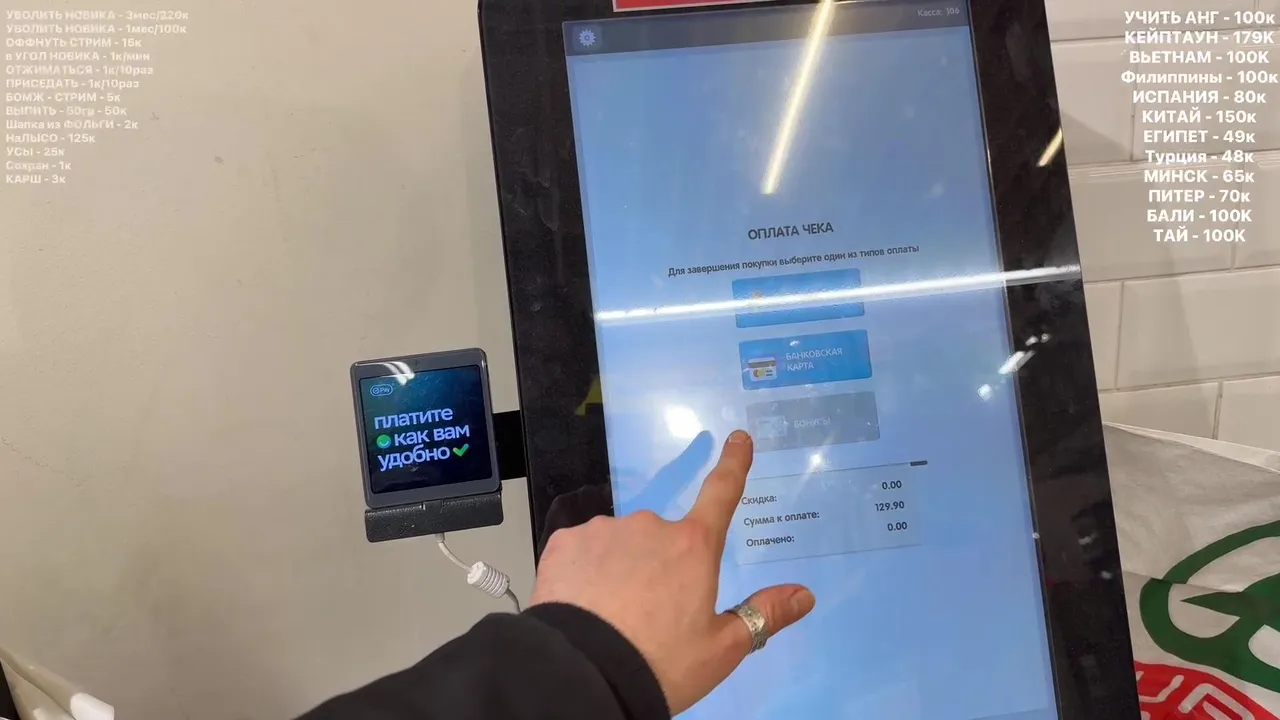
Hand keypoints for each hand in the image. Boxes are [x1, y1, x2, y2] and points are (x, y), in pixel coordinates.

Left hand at [529, 431, 816, 714]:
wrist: (582, 676)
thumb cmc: (660, 663)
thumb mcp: (721, 648)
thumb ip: (763, 614)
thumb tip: (804, 595)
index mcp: (694, 546)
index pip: (722, 494)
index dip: (733, 465)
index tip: (738, 438)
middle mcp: (651, 526)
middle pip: (664, 539)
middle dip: (661, 567)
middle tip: (653, 615)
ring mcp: (605, 529)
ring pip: (622, 545)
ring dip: (622, 570)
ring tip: (615, 617)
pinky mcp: (566, 542)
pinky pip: (584, 552)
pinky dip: (587, 574)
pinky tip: (585, 606)